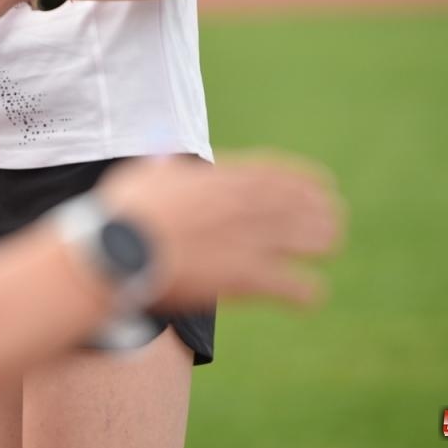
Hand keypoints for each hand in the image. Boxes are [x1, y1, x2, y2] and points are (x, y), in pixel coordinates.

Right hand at [94, 154, 342, 308]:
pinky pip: (292, 285)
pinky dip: (305, 290)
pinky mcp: (245, 277)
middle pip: (301, 205)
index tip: (323, 188)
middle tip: (332, 224)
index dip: (306, 182)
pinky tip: (310, 294)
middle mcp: (244, 204)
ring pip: (306, 239)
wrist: (116, 251)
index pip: (279, 174)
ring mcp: (248, 239)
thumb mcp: (145, 176)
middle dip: (321, 213)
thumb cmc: (123, 213)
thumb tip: (162, 153)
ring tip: (328, 249)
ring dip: (321, 242)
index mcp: (222, 178)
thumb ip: (163, 164)